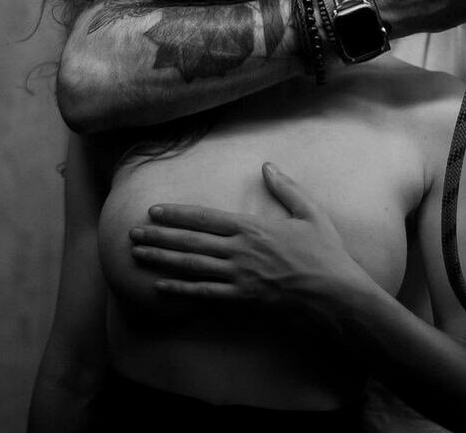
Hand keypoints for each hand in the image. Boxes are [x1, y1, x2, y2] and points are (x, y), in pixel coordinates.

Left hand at [129, 163, 367, 307]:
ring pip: (191, 267)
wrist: (335, 292)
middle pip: (190, 242)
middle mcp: (240, 250)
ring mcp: (239, 276)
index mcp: (252, 227)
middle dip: (158, 237)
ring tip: (137, 256)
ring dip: (161, 260)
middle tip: (131, 234)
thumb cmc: (325, 253)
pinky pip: (204, 294)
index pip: (206, 218)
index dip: (177, 214)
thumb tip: (268, 165)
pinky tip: (160, 288)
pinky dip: (180, 291)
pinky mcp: (242, 299)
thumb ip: (286, 188)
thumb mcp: (310, 213)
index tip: (154, 210)